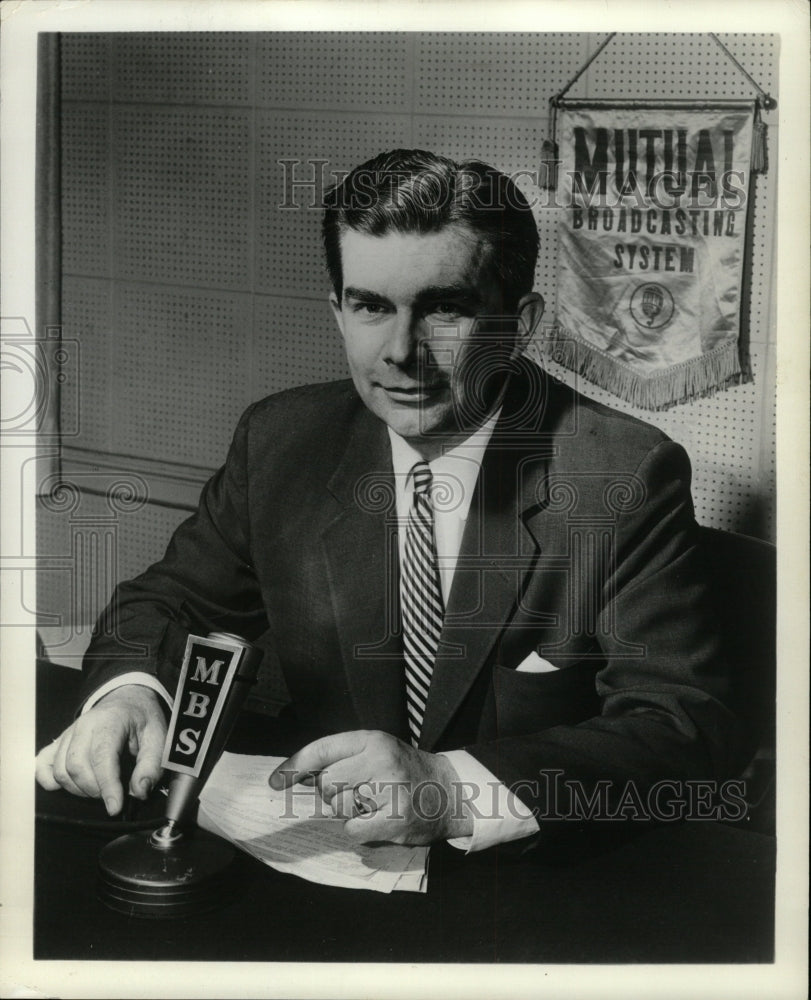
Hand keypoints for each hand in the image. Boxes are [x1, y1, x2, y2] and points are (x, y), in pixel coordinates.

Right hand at [35, 685, 166, 815]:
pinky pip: (43, 766)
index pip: (101, 757)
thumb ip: (151, 765)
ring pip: (60, 771)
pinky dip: (51, 781)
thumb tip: (139, 792)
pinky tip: (72, 785)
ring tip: (99, 788)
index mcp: (110, 721)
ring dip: (78, 789)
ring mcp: (67, 734)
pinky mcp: (57, 743)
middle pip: (76, 767)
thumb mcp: (158, 737)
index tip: (115, 807)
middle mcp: (83, 726)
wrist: (126, 701)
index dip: (107, 785)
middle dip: (95, 789)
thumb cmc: (141, 720)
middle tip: (113, 793)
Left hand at [269, 730, 473, 844]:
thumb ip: (340, 757)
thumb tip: (295, 775)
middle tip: (355, 790)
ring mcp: (390, 791)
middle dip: (332, 792)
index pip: (322, 749)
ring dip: (347, 811)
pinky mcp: (395, 820)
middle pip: (326, 783)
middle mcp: (381, 760)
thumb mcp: (376, 749)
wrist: (448, 792)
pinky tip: (377, 819)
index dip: (293, 766)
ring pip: (338, 807)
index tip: (275, 782)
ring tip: (372, 803)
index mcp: (373, 739)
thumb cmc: (404, 770)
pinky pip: (352, 829)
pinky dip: (359, 828)